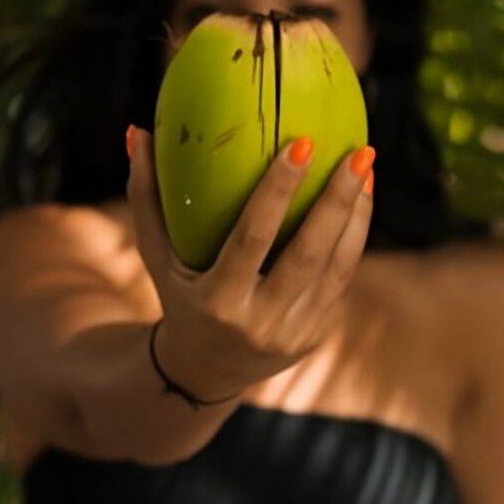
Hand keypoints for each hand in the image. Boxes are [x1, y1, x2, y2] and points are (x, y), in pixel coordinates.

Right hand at [126, 126, 373, 400]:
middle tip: (358, 152)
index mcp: (218, 301)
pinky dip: (354, 237)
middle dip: (337, 201)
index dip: (277, 192)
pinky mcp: (315, 335)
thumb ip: (145, 197)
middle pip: (308, 254)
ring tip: (366, 167)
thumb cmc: (178, 296)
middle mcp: (259, 322)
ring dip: (357, 215)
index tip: (301, 144)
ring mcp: (293, 333)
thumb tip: (138, 131)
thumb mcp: (155, 256)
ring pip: (338, 268)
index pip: (253, 238)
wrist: (205, 372)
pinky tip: (360, 200)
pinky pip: (341, 279)